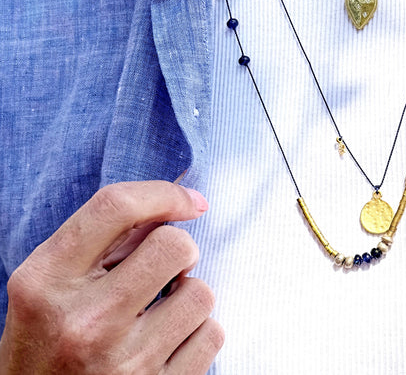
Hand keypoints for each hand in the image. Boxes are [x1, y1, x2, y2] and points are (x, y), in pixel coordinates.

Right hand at [0, 180, 223, 373]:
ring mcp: (122, 364)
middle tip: (169, 265)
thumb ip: (102, 238)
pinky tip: (170, 340)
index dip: (164, 194)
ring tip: (162, 311)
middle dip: (181, 248)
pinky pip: (212, 335)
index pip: (116, 207)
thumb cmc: (49, 339)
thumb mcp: (52, 282)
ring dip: (189, 295)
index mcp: (47, 281)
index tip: (190, 201)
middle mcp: (84, 322)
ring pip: (201, 293)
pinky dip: (199, 332)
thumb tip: (174, 205)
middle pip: (174, 245)